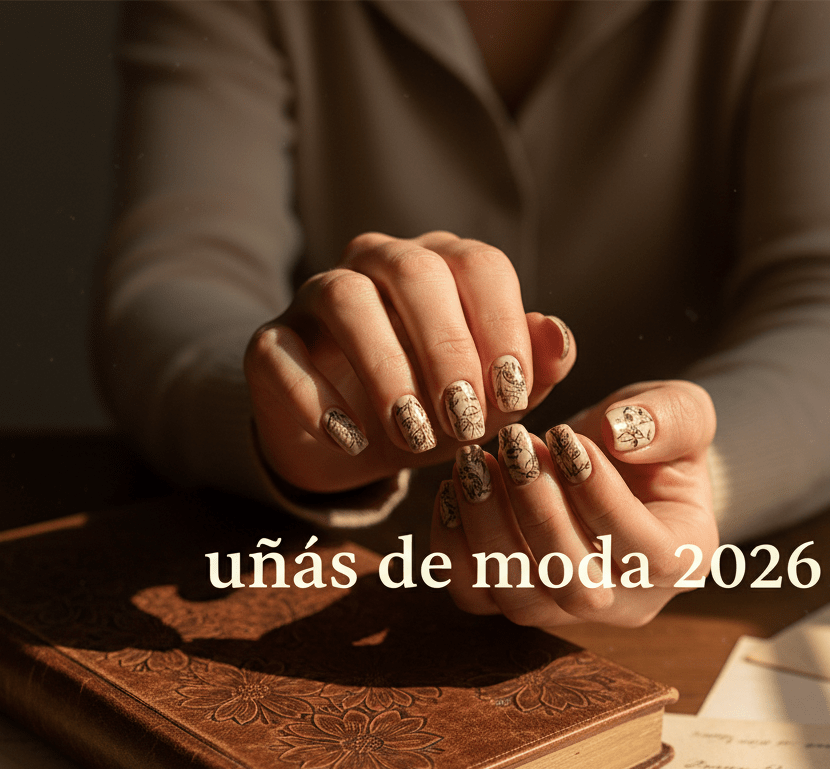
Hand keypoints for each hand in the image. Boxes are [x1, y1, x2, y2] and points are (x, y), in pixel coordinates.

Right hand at [243, 231, 574, 492]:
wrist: (357, 444)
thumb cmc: (438, 411)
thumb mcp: (494, 400)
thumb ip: (533, 370)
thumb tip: (557, 337)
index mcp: (444, 265)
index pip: (480, 264)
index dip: (502, 327)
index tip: (511, 396)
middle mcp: (379, 263)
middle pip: (415, 272)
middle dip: (447, 350)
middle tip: (464, 422)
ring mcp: (317, 296)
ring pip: (345, 298)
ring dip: (386, 371)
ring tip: (411, 436)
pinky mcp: (271, 342)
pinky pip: (282, 352)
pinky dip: (318, 399)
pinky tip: (353, 442)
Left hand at [431, 381, 718, 626]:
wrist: (609, 461)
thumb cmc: (650, 438)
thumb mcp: (680, 411)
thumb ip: (669, 418)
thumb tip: (620, 433)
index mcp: (682, 559)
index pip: (644, 552)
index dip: (602, 497)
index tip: (567, 437)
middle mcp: (626, 601)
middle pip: (579, 589)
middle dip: (539, 516)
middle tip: (515, 445)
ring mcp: (565, 609)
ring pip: (521, 599)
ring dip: (490, 528)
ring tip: (476, 462)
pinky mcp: (513, 598)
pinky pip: (475, 595)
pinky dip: (454, 547)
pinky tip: (453, 489)